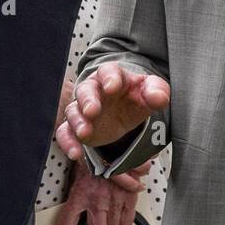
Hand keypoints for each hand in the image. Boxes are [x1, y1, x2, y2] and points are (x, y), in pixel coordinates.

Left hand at [54, 158, 152, 224]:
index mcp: (79, 193)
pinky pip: (127, 222)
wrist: (116, 139)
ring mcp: (113, 201)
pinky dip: (124, 219)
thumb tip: (70, 186)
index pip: (68, 224)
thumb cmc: (96, 149)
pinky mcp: (129, 198)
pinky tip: (120, 212)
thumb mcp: (77, 164)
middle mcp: (96, 201)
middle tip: (96, 219)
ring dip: (111, 222)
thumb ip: (73, 181)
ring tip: (109, 212)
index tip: (72, 224)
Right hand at [55, 62, 169, 160]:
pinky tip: (76, 153)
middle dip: (87, 100)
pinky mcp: (77, 127)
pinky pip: (65, 132)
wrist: (126, 111)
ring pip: (73, 111)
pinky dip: (68, 142)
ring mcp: (83, 109)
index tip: (113, 87)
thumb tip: (159, 97)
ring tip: (85, 134)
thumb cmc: (137, 97)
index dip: (109, 77)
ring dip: (77, 122)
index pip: (107, 71)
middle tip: (92, 111)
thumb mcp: (151, 92)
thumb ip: (157, 91)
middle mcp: (94, 90)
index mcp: (113, 76)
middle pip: (85, 90)